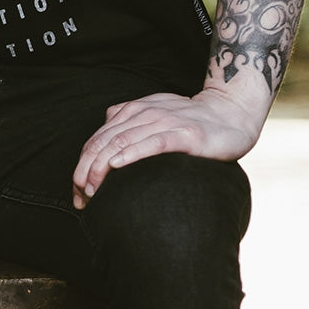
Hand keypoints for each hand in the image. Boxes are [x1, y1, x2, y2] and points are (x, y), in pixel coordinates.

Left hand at [71, 81, 268, 209]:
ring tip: (92, 190)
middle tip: (80, 198)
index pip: (99, 137)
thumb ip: (131, 123)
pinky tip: (117, 165)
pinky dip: (132, 153)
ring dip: (102, 166)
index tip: (77, 193)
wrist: (231, 115)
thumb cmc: (192, 123)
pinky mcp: (186, 134)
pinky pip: (153, 142)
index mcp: (134, 110)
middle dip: (87, 170)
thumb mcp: (155, 117)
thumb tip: (106, 139)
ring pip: (123, 141)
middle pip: (105, 140)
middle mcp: (145, 112)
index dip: (83, 164)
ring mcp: (166, 121)